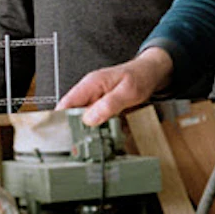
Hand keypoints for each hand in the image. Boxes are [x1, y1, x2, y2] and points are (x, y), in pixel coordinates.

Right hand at [56, 47, 173, 125]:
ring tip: (107, 136)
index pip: (66, 103)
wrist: (151, 73)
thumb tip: (89, 119)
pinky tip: (114, 132)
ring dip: (95, 131)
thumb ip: (109, 104)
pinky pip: (98, 122)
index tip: (68, 136)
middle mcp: (90, 92)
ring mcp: (96, 100)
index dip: (63, 120)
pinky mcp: (103, 108)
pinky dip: (104, 129)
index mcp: (91, 84)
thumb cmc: (141, 76)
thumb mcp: (128, 91)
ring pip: (86, 122)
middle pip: (74, 116)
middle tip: (93, 140)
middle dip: (81, 130)